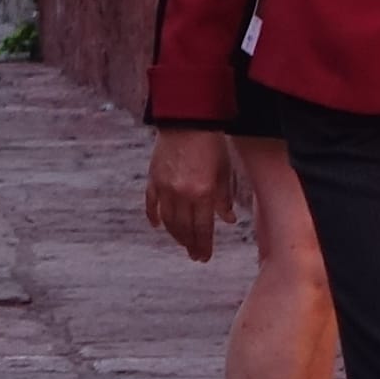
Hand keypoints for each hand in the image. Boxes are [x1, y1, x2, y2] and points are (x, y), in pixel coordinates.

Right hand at [144, 125, 234, 258]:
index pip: (203, 228)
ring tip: (181, 243)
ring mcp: (165, 187)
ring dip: (175, 234)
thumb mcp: (224, 172)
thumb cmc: (211, 145)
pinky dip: (153, 216)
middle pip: (184, 227)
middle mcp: (182, 194)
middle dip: (190, 244)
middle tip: (194, 255)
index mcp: (203, 193)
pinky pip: (151, 203)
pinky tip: (157, 226)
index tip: (204, 257)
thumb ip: (224, 198)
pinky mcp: (153, 178)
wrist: (188, 121)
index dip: (203, 245)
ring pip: (168, 219)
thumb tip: (229, 220)